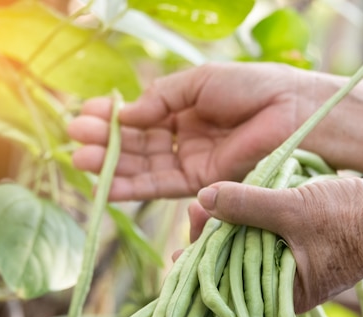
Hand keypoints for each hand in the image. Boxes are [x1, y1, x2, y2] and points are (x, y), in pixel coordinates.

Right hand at [68, 62, 323, 200]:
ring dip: (110, 165)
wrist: (287, 110)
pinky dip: (131, 187)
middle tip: (75, 137)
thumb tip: (124, 116)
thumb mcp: (197, 82)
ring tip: (79, 159)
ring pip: (142, 167)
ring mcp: (190, 161)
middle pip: (136, 144)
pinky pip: (159, 186)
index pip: (139, 117)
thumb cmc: (249, 87)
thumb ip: (161, 99)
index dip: (112, 117)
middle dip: (104, 141)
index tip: (85, 113)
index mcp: (182, 109)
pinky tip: (104, 185)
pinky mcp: (200, 182)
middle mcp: (182, 137)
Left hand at [191, 173, 362, 311]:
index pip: (229, 286)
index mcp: (283, 295)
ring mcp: (297, 266)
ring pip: (252, 248)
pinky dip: (255, 221)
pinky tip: (240, 203)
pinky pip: (269, 237)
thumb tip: (202, 197)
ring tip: (211, 201)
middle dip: (214, 238)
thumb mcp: (293, 210)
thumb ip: (247, 205)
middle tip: (198, 207)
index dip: (202, 260)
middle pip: (236, 266)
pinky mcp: (305, 247)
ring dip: (233, 226)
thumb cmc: (352, 219)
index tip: (188, 232)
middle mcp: (286, 287)